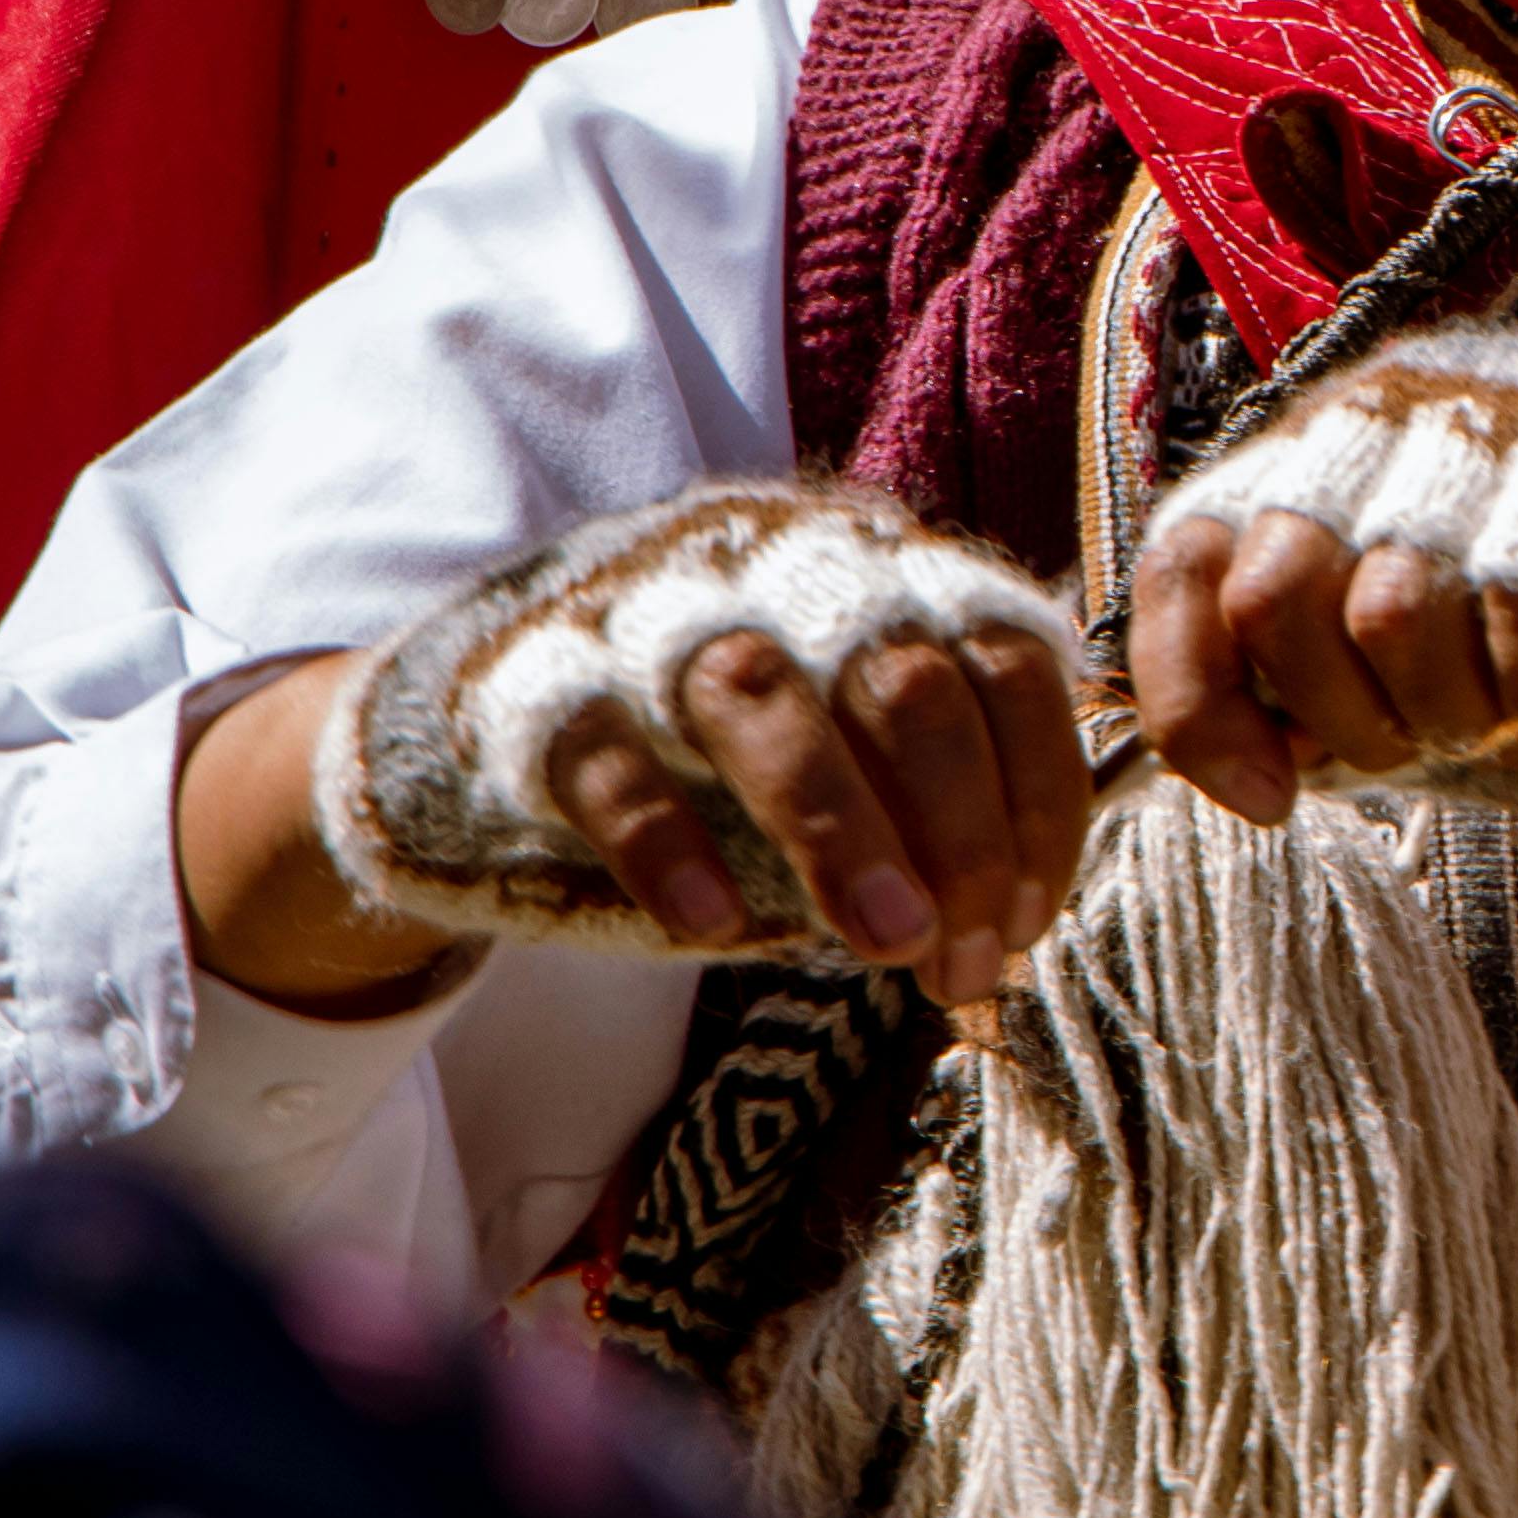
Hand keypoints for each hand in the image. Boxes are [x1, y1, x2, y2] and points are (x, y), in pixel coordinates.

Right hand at [244, 487, 1099, 1002]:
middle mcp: (771, 562)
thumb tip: (1015, 917)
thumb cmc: (706, 758)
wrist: (482, 721)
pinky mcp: (533, 681)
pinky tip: (711, 923)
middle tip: (971, 954)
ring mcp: (645, 610)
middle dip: (959, 824)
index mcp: (873, 567)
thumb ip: (925, 804)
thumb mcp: (840, 757)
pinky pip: (604, 753)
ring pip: (756, 690)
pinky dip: (665, 839)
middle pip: (896, 669)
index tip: (1032, 915)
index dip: (1036, 786)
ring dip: (840, 826)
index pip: (998, 652)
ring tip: (891, 942)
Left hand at [1123, 329, 1517, 837]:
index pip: (1190, 568)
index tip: (1272, 798)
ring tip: (1508, 716)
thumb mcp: (1400, 653)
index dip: (1202, 702)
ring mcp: (1476, 423)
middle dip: (1348, 718)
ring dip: (1453, 710)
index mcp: (1300, 464)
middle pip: (1280, 595)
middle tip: (1427, 743)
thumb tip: (1258, 789)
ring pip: (1392, 612)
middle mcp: (1370, 419)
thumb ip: (1309, 699)